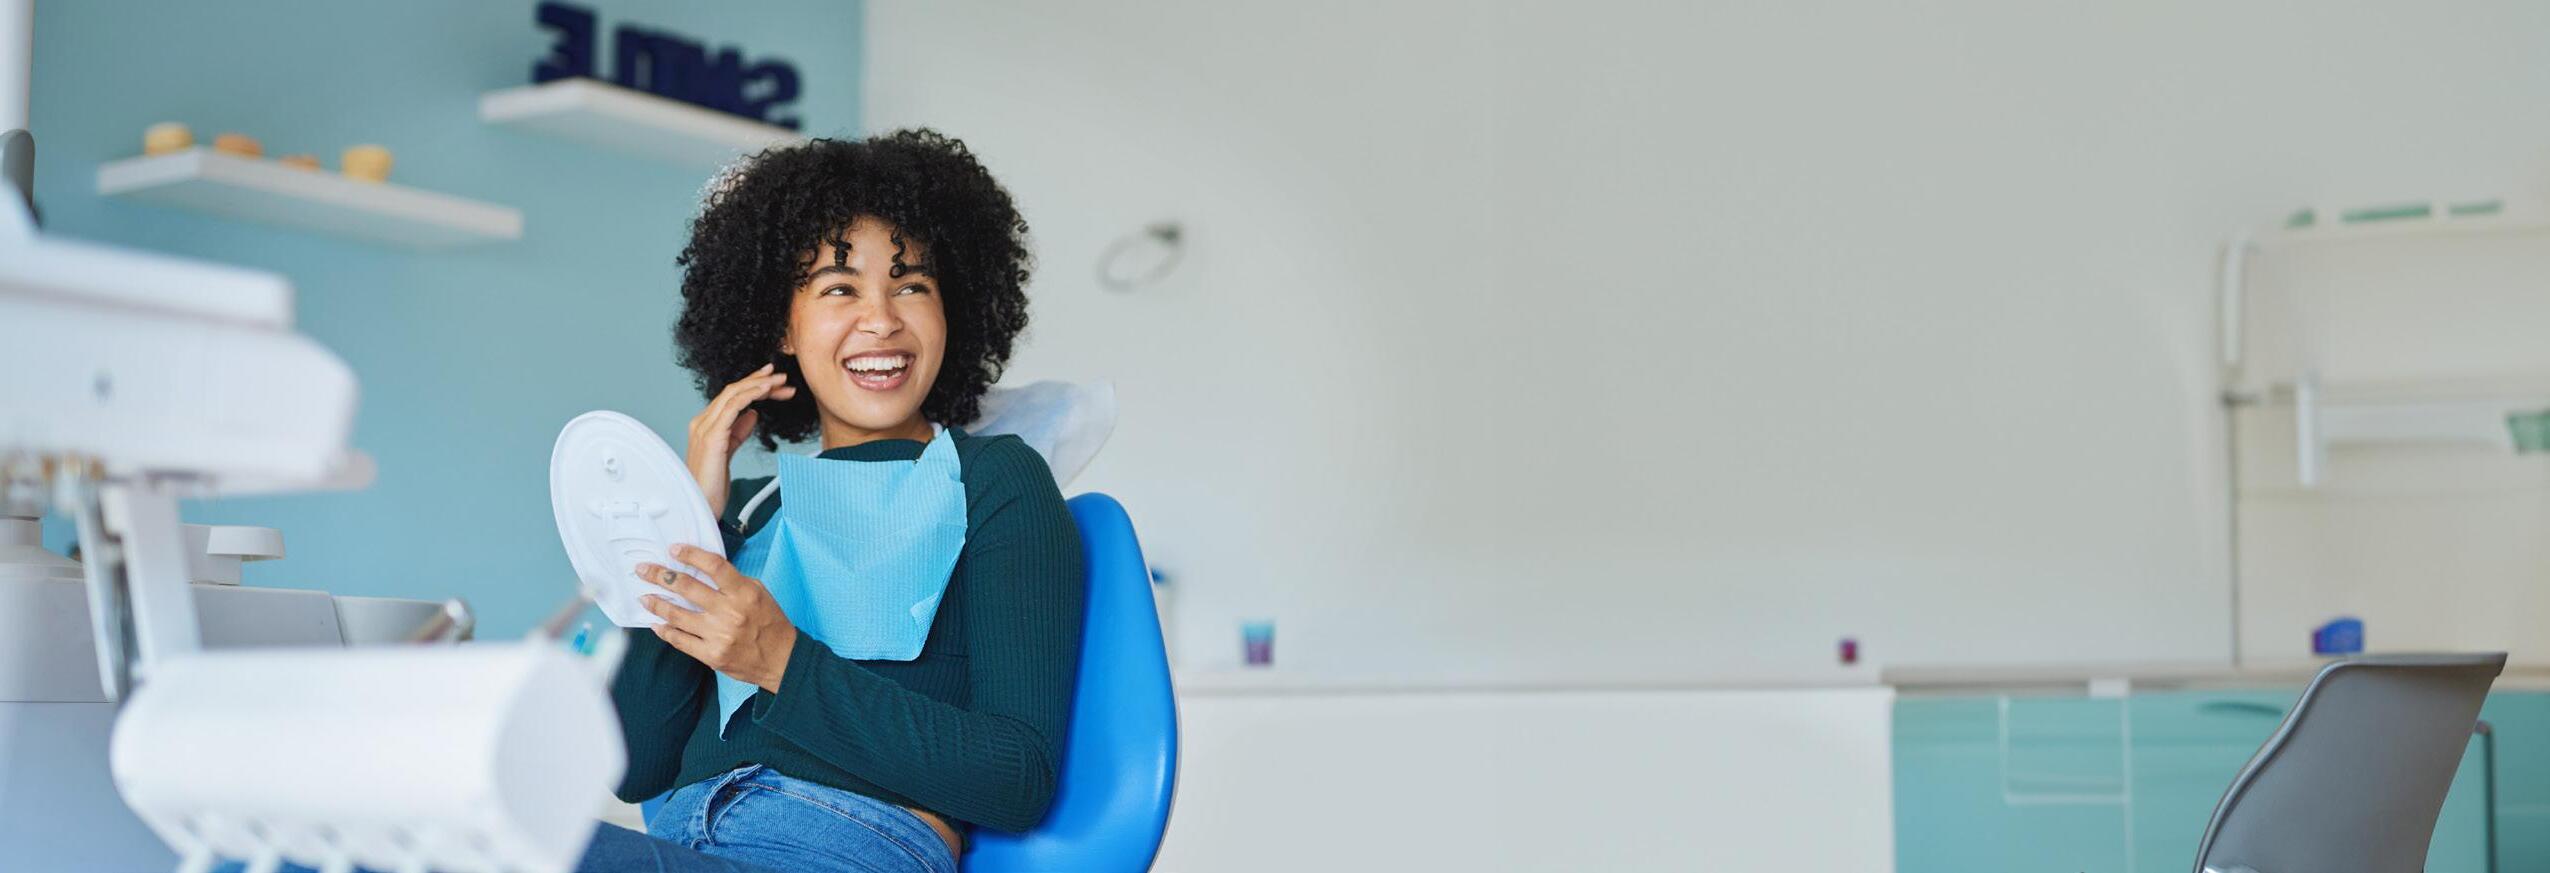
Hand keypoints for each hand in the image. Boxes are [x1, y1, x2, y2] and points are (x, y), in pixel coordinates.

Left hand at [636, 544, 798, 692]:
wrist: (782, 660)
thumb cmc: (771, 624)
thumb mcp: (759, 593)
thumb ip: (734, 582)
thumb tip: (704, 570)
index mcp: (744, 592)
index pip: (714, 566)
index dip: (691, 555)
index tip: (674, 550)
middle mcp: (729, 612)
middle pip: (687, 587)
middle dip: (661, 575)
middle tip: (644, 569)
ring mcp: (718, 635)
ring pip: (677, 615)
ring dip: (656, 603)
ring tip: (644, 597)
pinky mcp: (711, 655)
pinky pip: (680, 641)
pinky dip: (665, 631)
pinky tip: (657, 624)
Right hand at [687, 363, 795, 511]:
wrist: (700, 507)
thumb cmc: (711, 486)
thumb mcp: (728, 453)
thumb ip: (738, 432)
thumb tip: (752, 414)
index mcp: (705, 425)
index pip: (731, 397)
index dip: (752, 385)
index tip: (773, 380)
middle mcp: (702, 422)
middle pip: (733, 391)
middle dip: (759, 380)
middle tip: (782, 376)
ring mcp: (705, 428)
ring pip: (733, 394)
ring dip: (759, 384)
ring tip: (780, 380)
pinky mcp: (712, 437)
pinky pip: (732, 407)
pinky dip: (750, 394)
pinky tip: (766, 390)